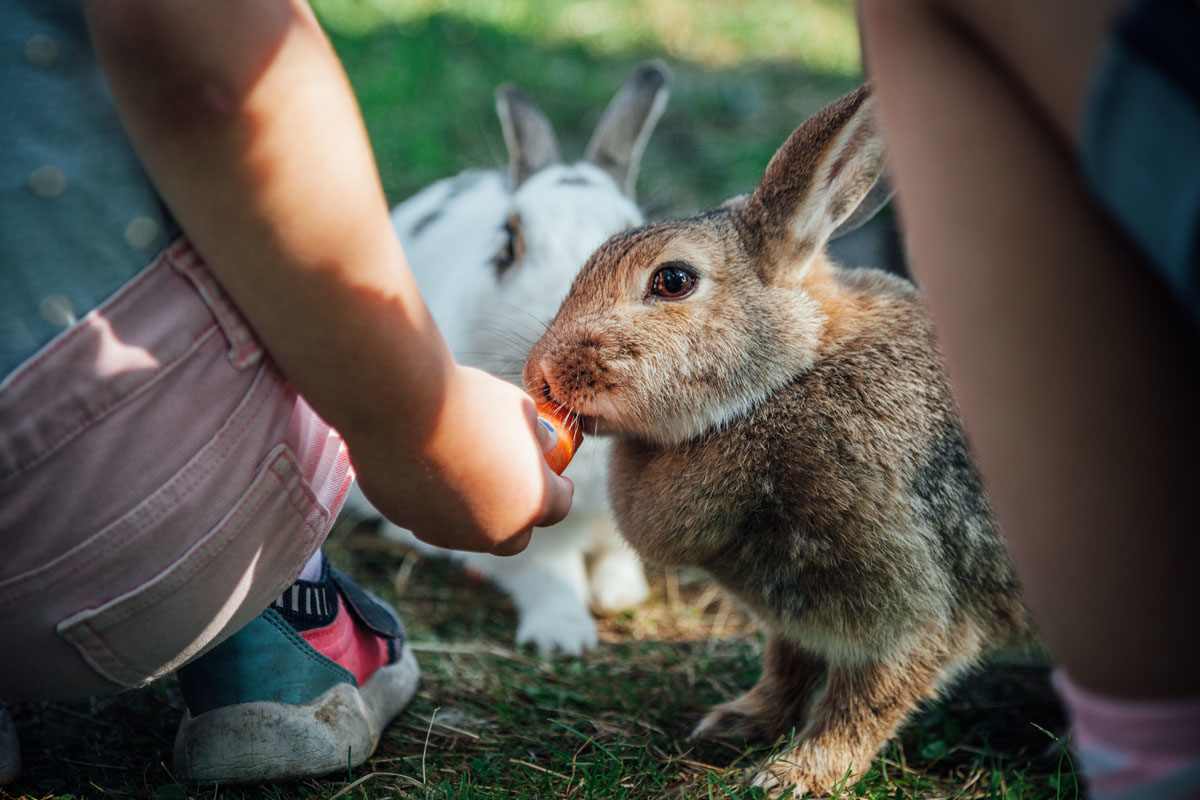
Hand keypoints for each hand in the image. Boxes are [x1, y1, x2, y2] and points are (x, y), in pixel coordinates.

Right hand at [351, 365, 573, 554]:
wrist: (401, 404)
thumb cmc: (468, 400)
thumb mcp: (519, 407)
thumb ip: (535, 436)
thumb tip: (542, 447)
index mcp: (533, 501)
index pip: (559, 506)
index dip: (560, 489)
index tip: (555, 478)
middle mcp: (495, 530)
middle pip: (516, 536)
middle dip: (518, 514)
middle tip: (512, 484)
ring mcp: (450, 533)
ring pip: (470, 531)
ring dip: (475, 510)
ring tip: (465, 471)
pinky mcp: (411, 524)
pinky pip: (432, 519)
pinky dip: (437, 502)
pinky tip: (430, 469)